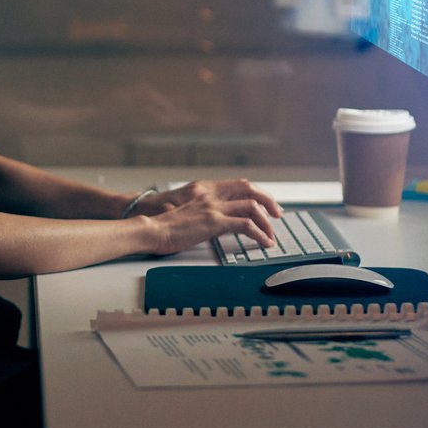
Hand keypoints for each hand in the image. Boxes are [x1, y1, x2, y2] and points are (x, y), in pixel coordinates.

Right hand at [136, 179, 282, 255]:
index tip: (266, 205)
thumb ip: (204, 211)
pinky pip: (245, 225)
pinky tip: (263, 242)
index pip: (239, 184)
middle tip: (276, 215)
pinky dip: (259, 234)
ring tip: (271, 235)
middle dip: (268, 202)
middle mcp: (211, 193)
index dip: (257, 193)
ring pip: (251, 207)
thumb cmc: (164, 225)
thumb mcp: (188, 212)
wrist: (150, 229)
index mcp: (205, 189)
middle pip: (249, 190)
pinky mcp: (213, 222)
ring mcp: (213, 206)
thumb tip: (218, 221)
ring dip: (266, 222)